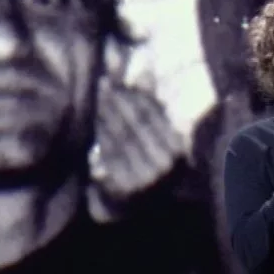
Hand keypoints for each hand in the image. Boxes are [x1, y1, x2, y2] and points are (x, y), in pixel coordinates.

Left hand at [86, 78, 184, 221]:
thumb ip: (151, 103)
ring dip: (105, 116)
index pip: (149, 115)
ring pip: (120, 138)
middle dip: (115, 102)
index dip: (131, 94)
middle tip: (102, 85)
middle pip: (133, 125)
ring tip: (97, 98)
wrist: (142, 203)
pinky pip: (110, 156)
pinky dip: (101, 137)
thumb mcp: (158, 131)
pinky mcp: (126, 190)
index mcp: (176, 150)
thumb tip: (145, 71)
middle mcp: (164, 166)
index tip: (115, 80)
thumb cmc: (151, 159)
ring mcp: (145, 180)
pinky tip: (96, 122)